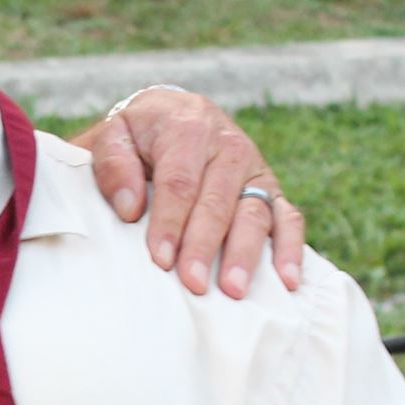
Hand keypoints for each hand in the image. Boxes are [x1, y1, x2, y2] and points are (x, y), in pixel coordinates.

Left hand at [74, 87, 306, 297]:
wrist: (175, 113)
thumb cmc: (140, 134)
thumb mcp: (115, 134)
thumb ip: (114, 165)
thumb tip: (131, 208)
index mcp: (189, 129)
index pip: (179, 183)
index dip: (170, 223)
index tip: (160, 258)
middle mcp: (229, 147)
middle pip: (218, 203)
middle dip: (204, 246)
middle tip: (194, 284)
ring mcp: (255, 170)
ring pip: (255, 213)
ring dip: (246, 254)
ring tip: (234, 290)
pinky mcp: (271, 189)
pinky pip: (288, 217)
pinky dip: (290, 248)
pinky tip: (286, 280)